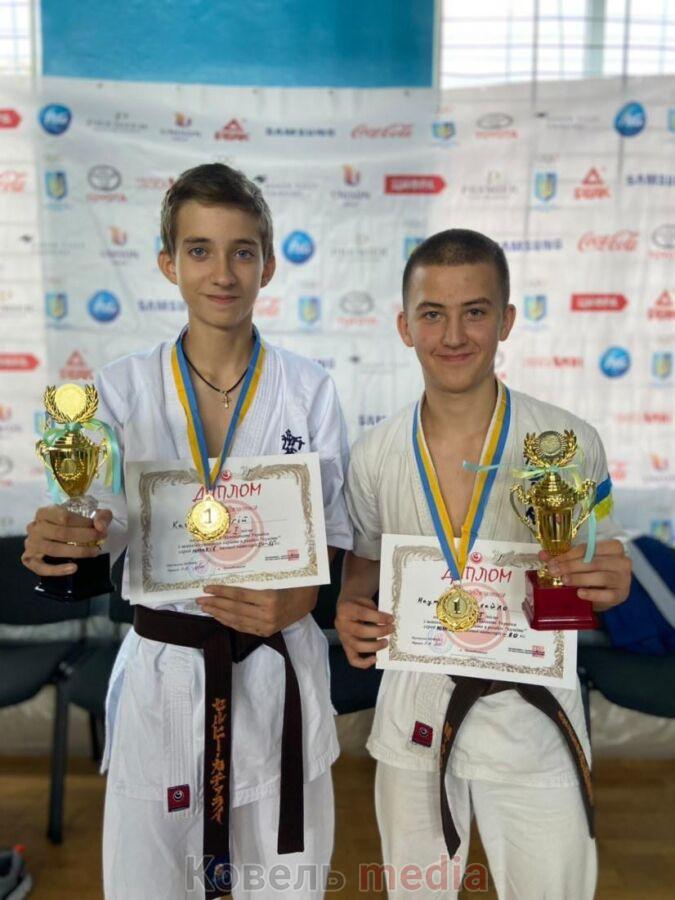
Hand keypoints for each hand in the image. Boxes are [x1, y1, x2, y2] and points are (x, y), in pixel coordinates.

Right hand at [22, 505, 112, 577]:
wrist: (61, 536)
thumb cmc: (74, 523)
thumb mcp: (90, 515)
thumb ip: (101, 516)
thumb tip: (100, 526)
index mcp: (45, 512)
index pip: (64, 516)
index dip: (84, 523)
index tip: (99, 528)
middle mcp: (35, 527)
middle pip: (60, 533)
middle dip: (84, 536)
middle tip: (101, 539)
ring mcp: (31, 544)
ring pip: (53, 549)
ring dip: (77, 552)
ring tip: (93, 552)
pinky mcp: (30, 560)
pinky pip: (41, 568)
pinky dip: (58, 570)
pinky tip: (74, 568)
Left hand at [196, 584, 315, 635]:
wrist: (308, 601)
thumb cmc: (293, 583)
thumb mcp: (277, 576)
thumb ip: (257, 578)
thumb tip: (231, 574)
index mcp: (270, 598)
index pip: (239, 595)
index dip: (222, 592)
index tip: (207, 588)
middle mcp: (267, 614)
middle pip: (235, 609)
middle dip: (215, 604)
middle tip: (199, 599)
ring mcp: (267, 625)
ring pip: (237, 620)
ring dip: (218, 614)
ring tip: (205, 608)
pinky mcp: (266, 632)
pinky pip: (243, 627)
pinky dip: (229, 622)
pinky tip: (219, 616)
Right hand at [335, 596, 394, 668]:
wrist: (346, 606)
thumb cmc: (359, 603)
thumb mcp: (365, 600)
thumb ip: (374, 610)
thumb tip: (388, 622)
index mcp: (345, 609)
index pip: (363, 614)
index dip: (379, 617)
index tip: (391, 619)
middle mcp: (341, 624)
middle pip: (360, 631)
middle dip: (379, 631)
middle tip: (392, 629)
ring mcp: (342, 637)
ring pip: (357, 646)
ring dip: (375, 646)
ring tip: (386, 642)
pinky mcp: (345, 647)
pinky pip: (353, 659)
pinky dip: (364, 662)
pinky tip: (375, 658)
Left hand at [541, 539, 631, 610]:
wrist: (609, 593)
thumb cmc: (595, 573)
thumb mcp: (581, 562)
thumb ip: (564, 558)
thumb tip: (542, 555)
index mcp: (613, 547)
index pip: (588, 549)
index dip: (568, 555)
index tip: (552, 562)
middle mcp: (622, 561)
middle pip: (594, 562)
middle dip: (571, 566)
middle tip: (554, 572)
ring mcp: (624, 579)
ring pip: (601, 576)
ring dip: (580, 578)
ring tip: (564, 581)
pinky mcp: (622, 595)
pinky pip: (608, 594)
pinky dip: (593, 594)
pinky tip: (580, 594)